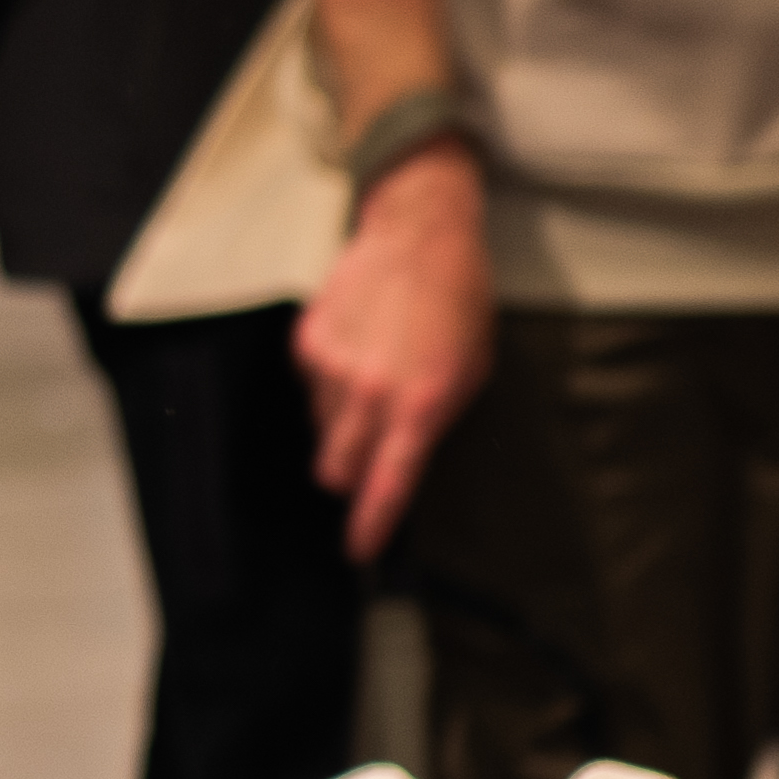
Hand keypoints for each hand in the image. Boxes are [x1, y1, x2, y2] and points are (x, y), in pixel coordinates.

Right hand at [296, 140, 496, 551]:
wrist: (419, 229)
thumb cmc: (457, 298)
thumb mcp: (471, 368)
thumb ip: (437, 420)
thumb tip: (403, 459)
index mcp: (422, 404)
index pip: (387, 484)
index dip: (370, 525)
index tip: (359, 549)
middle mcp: (371, 391)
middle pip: (335, 470)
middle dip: (349, 473)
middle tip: (368, 450)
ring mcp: (332, 367)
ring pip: (321, 430)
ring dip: (342, 421)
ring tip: (373, 376)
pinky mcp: (307, 341)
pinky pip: (309, 388)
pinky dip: (328, 382)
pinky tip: (357, 348)